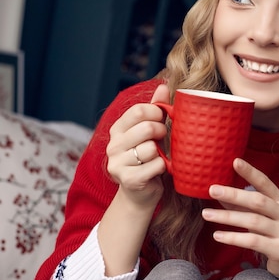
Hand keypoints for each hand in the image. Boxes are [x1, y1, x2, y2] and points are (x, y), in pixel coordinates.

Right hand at [106, 83, 168, 209]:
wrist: (141, 193)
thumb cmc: (149, 158)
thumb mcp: (152, 131)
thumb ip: (156, 108)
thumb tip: (164, 85)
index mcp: (118, 130)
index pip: (138, 111)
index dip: (157, 113)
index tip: (162, 120)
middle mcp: (113, 145)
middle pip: (146, 128)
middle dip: (161, 132)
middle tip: (162, 140)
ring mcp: (117, 163)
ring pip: (151, 148)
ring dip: (161, 153)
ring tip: (157, 158)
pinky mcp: (128, 180)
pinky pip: (156, 166)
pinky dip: (163, 167)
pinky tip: (157, 171)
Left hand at [202, 159, 278, 279]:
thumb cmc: (275, 235)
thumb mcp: (262, 218)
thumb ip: (243, 206)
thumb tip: (219, 194)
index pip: (265, 183)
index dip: (250, 172)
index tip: (234, 161)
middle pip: (258, 201)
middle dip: (234, 194)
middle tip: (212, 190)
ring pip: (253, 221)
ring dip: (227, 218)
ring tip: (206, 214)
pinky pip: (253, 241)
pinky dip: (234, 238)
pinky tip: (217, 235)